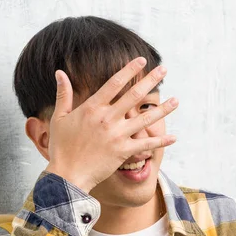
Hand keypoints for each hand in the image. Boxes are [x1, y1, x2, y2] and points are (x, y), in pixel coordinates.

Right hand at [45, 57, 177, 192]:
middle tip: (164, 69)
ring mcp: (117, 135)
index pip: (115, 83)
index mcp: (92, 108)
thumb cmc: (61, 147)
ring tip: (177, 100)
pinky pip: (146, 145)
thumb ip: (63, 94)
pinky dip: (160, 141)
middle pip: (134, 95)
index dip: (129, 70)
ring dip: (163, 109)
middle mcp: (107, 119)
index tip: (142, 60)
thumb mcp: (59, 118)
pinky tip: (174, 137)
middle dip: (150, 80)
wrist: (67, 175)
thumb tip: (60, 72)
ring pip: (145, 119)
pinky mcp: (123, 152)